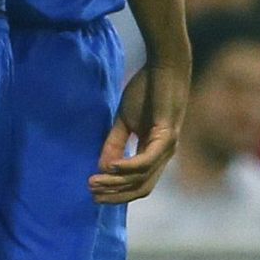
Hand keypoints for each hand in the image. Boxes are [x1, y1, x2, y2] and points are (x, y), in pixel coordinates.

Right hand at [87, 60, 188, 203]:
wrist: (165, 65)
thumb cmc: (147, 90)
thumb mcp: (125, 121)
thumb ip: (115, 144)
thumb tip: (102, 168)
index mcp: (155, 153)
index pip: (138, 184)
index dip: (117, 193)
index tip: (94, 193)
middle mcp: (164, 155)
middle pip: (141, 188)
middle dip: (116, 194)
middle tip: (92, 194)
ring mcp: (168, 147)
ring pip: (142, 177)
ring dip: (117, 183)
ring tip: (95, 181)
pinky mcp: (168, 135)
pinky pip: (147, 160)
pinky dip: (129, 166)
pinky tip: (111, 166)